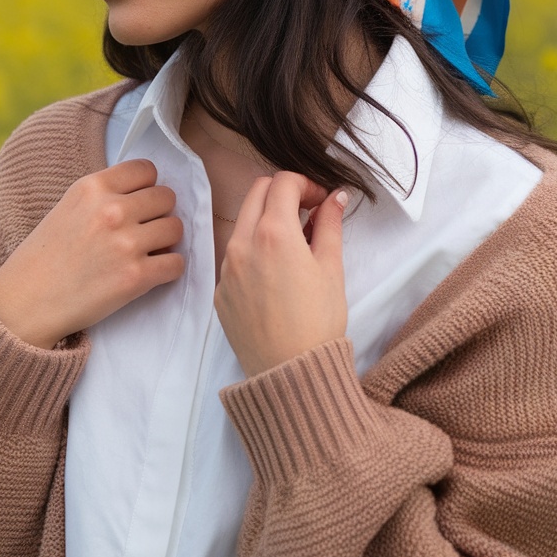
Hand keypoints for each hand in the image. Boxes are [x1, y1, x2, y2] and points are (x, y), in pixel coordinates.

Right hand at [0, 159, 183, 348]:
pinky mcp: (136, 277)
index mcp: (92, 188)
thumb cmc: (45, 257)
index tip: (140, 203)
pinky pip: (177, 263)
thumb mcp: (69, 207)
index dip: (147, 187)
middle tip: (143, 230)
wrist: (25, 304)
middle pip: (166, 197)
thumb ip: (105, 195)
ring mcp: (125, 244)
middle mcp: (111, 210)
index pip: (146, 169)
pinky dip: (169, 269)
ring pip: (175, 229)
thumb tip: (148, 193)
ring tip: (146, 252)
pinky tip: (151, 272)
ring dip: (166, 242)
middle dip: (159, 213)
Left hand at [214, 172, 348, 377]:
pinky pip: (234, 257)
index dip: (306, 184)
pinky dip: (254, 251)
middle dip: (283, 192)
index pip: (283, 182)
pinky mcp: (221, 292)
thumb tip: (335, 197)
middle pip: (257, 192)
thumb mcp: (332, 268)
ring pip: (242, 223)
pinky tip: (275, 275)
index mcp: (274, 233)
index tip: (321, 200)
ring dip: (266, 220)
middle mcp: (242, 244)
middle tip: (307, 211)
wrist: (291, 374)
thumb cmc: (318, 322)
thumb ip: (330, 225)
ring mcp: (227, 268)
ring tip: (294, 244)